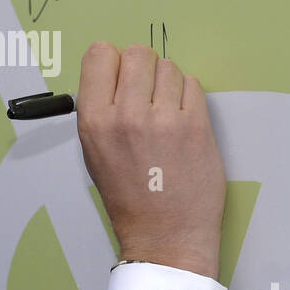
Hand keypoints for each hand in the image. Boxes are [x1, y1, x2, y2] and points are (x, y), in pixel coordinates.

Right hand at [76, 42, 224, 280]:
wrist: (164, 236)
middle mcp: (126, 116)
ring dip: (168, 84)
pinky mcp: (195, 126)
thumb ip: (100, 109)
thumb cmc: (129, 198)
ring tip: (166, 113)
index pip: (99, 53)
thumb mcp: (94, 153)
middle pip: (137, 53)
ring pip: (168, 66)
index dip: (112, 61)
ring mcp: (164, 120)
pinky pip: (193, 84)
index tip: (120, 76)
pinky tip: (182, 122)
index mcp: (93, 121)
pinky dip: (189, 97)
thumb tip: (114, 74)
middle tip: (147, 95)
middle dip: (143, 69)